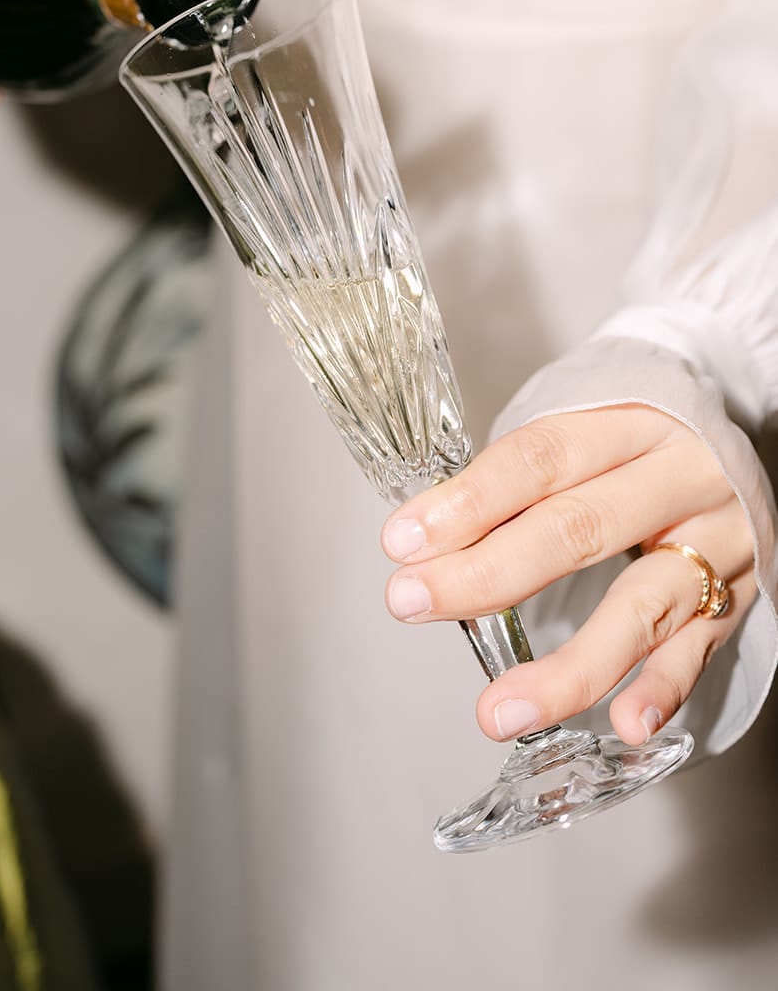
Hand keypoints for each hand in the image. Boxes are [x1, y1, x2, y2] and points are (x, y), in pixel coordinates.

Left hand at [380, 407, 756, 744]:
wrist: (741, 451)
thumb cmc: (640, 448)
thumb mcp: (591, 435)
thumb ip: (521, 482)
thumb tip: (427, 538)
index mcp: (631, 421)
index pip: (540, 458)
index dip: (469, 500)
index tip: (403, 540)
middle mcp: (677, 476)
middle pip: (577, 528)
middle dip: (487, 574)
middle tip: (413, 603)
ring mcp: (714, 541)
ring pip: (639, 606)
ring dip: (568, 667)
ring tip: (499, 710)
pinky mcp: (737, 597)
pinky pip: (699, 651)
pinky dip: (663, 689)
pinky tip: (624, 723)